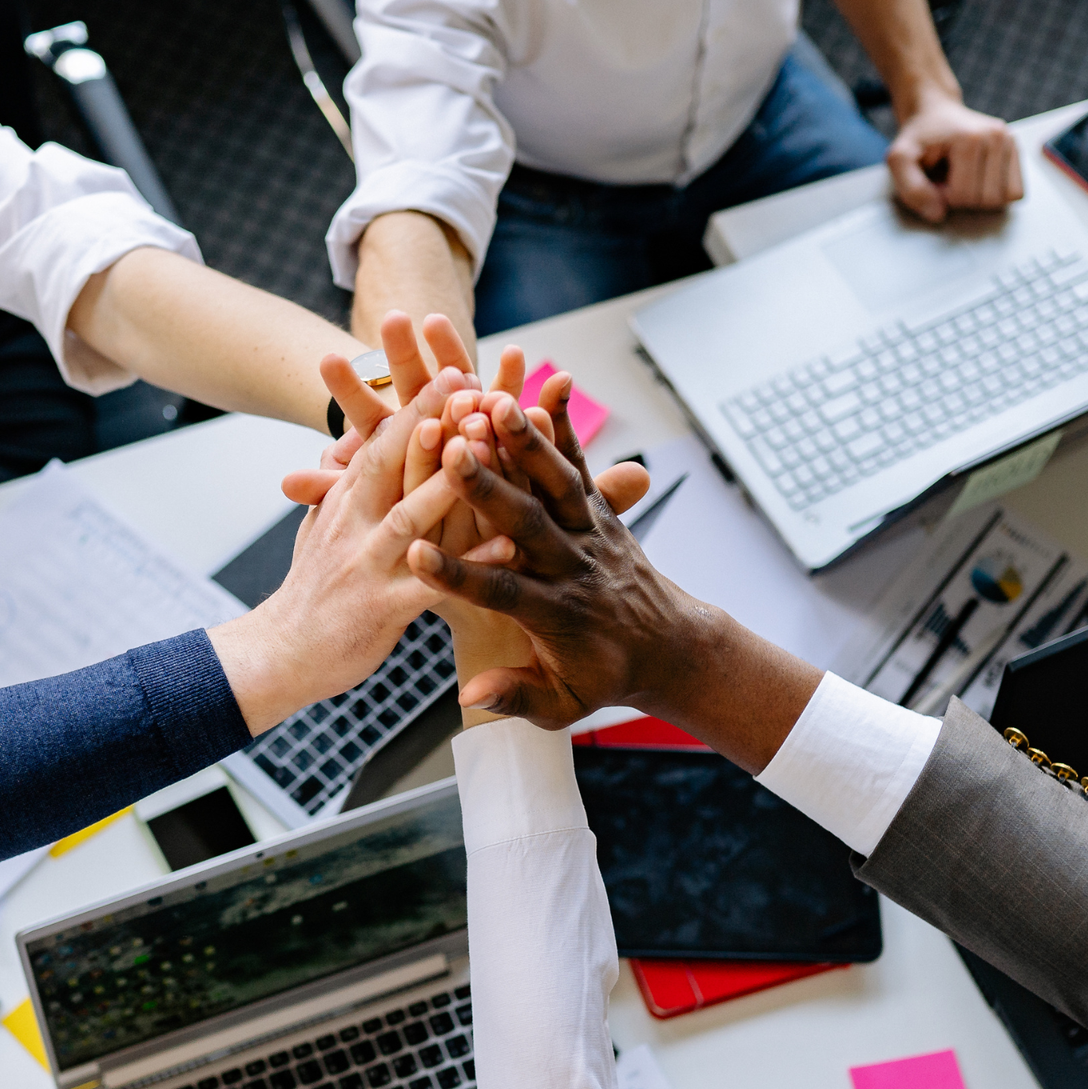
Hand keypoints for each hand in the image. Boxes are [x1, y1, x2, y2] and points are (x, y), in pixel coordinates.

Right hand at [210, 365, 468, 733]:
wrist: (280, 654)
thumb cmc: (312, 592)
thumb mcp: (320, 526)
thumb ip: (339, 485)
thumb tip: (350, 444)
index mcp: (345, 501)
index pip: (380, 442)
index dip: (417, 404)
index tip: (455, 367)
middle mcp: (353, 524)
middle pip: (392, 461)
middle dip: (432, 417)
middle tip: (471, 379)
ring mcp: (367, 565)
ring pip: (412, 513)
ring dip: (451, 477)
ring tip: (488, 443)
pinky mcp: (382, 610)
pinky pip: (433, 583)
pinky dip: (470, 563)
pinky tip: (510, 545)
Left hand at [281, 312, 523, 505]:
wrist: (466, 537)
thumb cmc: (412, 522)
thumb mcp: (371, 509)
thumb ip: (334, 492)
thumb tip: (284, 484)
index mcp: (393, 438)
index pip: (366, 411)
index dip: (350, 388)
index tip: (326, 360)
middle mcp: (431, 417)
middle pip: (411, 382)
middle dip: (401, 353)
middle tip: (389, 320)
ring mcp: (469, 416)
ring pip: (459, 379)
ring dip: (450, 351)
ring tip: (437, 324)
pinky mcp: (507, 425)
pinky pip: (510, 401)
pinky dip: (513, 379)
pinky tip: (516, 354)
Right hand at [405, 377, 820, 767]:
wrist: (670, 647)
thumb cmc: (603, 678)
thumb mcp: (562, 705)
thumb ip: (517, 695)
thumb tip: (472, 696)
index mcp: (556, 614)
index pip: (501, 592)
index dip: (459, 575)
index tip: (417, 555)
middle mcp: (574, 566)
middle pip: (527, 523)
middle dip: (488, 487)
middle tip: (454, 451)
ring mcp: (591, 532)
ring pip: (557, 481)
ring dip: (526, 441)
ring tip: (496, 400)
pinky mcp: (601, 510)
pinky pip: (582, 464)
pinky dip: (566, 426)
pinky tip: (548, 383)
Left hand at [887, 91, 1023, 222]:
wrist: (934, 112)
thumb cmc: (917, 138)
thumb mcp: (899, 160)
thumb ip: (911, 189)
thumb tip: (939, 215)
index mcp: (971, 139)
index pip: (963, 196)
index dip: (943, 198)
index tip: (934, 179)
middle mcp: (998, 137)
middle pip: (986, 200)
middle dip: (962, 199)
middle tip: (948, 178)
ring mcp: (1011, 142)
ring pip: (1002, 199)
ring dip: (979, 197)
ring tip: (962, 177)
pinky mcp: (1017, 149)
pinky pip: (1015, 192)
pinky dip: (995, 194)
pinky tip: (978, 179)